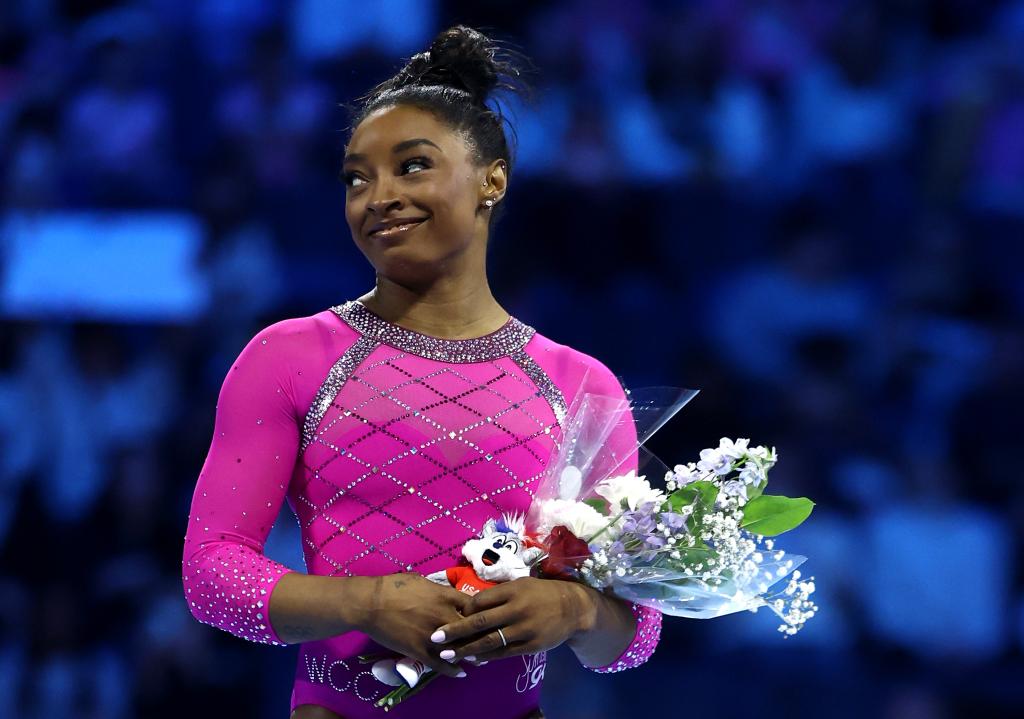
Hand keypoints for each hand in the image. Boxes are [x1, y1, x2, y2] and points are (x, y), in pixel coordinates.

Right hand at [356, 573, 472, 677]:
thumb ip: (441, 590)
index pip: (475, 607)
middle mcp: (445, 616)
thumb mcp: (423, 581)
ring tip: (477, 659)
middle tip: (485, 641)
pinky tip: (461, 673)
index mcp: (446, 596)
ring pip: (460, 649)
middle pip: (473, 630)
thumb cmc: (395, 587)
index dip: (481, 614)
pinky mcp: (420, 651)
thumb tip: (450, 594)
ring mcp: (434, 635)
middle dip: (480, 636)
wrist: (371, 603)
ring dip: (470, 655)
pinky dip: (454, 670)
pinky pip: (442, 665)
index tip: (483, 619)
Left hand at [428, 577, 594, 663]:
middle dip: (455, 631)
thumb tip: (469, 604)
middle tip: (435, 638)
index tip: (446, 616)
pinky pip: (504, 653)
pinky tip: (473, 660)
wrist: (573, 608)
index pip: (480, 601)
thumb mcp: (520, 585)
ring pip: (489, 641)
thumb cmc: (541, 594)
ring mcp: (524, 629)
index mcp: (511, 590)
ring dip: (466, 649)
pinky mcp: (531, 646)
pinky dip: (487, 657)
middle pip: (479, 621)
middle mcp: (516, 609)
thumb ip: (497, 594)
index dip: (461, 611)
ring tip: (448, 655)